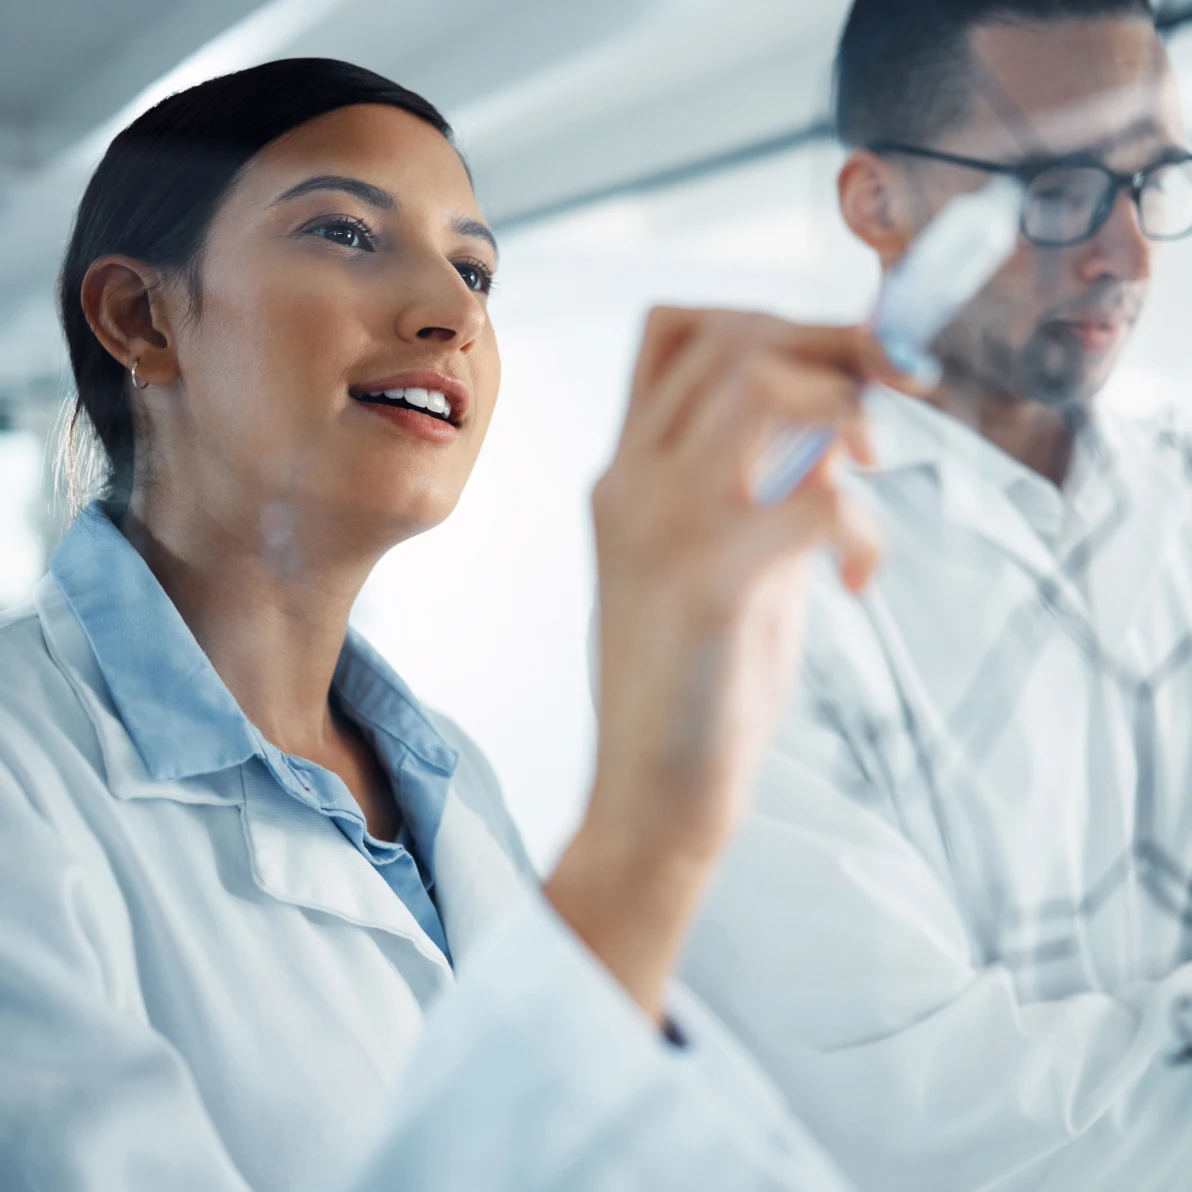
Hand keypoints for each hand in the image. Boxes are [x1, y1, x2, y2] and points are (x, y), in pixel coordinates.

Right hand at [546, 307, 928, 1019]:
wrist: (650, 794)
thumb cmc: (695, 679)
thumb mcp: (720, 556)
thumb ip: (760, 482)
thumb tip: (838, 418)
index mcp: (629, 472)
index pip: (680, 330)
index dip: (779, 318)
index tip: (853, 358)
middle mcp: (632, 482)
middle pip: (733, 338)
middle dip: (833, 345)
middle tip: (889, 400)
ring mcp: (660, 527)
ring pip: (761, 390)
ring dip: (841, 413)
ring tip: (865, 472)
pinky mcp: (703, 585)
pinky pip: (811, 500)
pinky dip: (862, 530)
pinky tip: (857, 583)